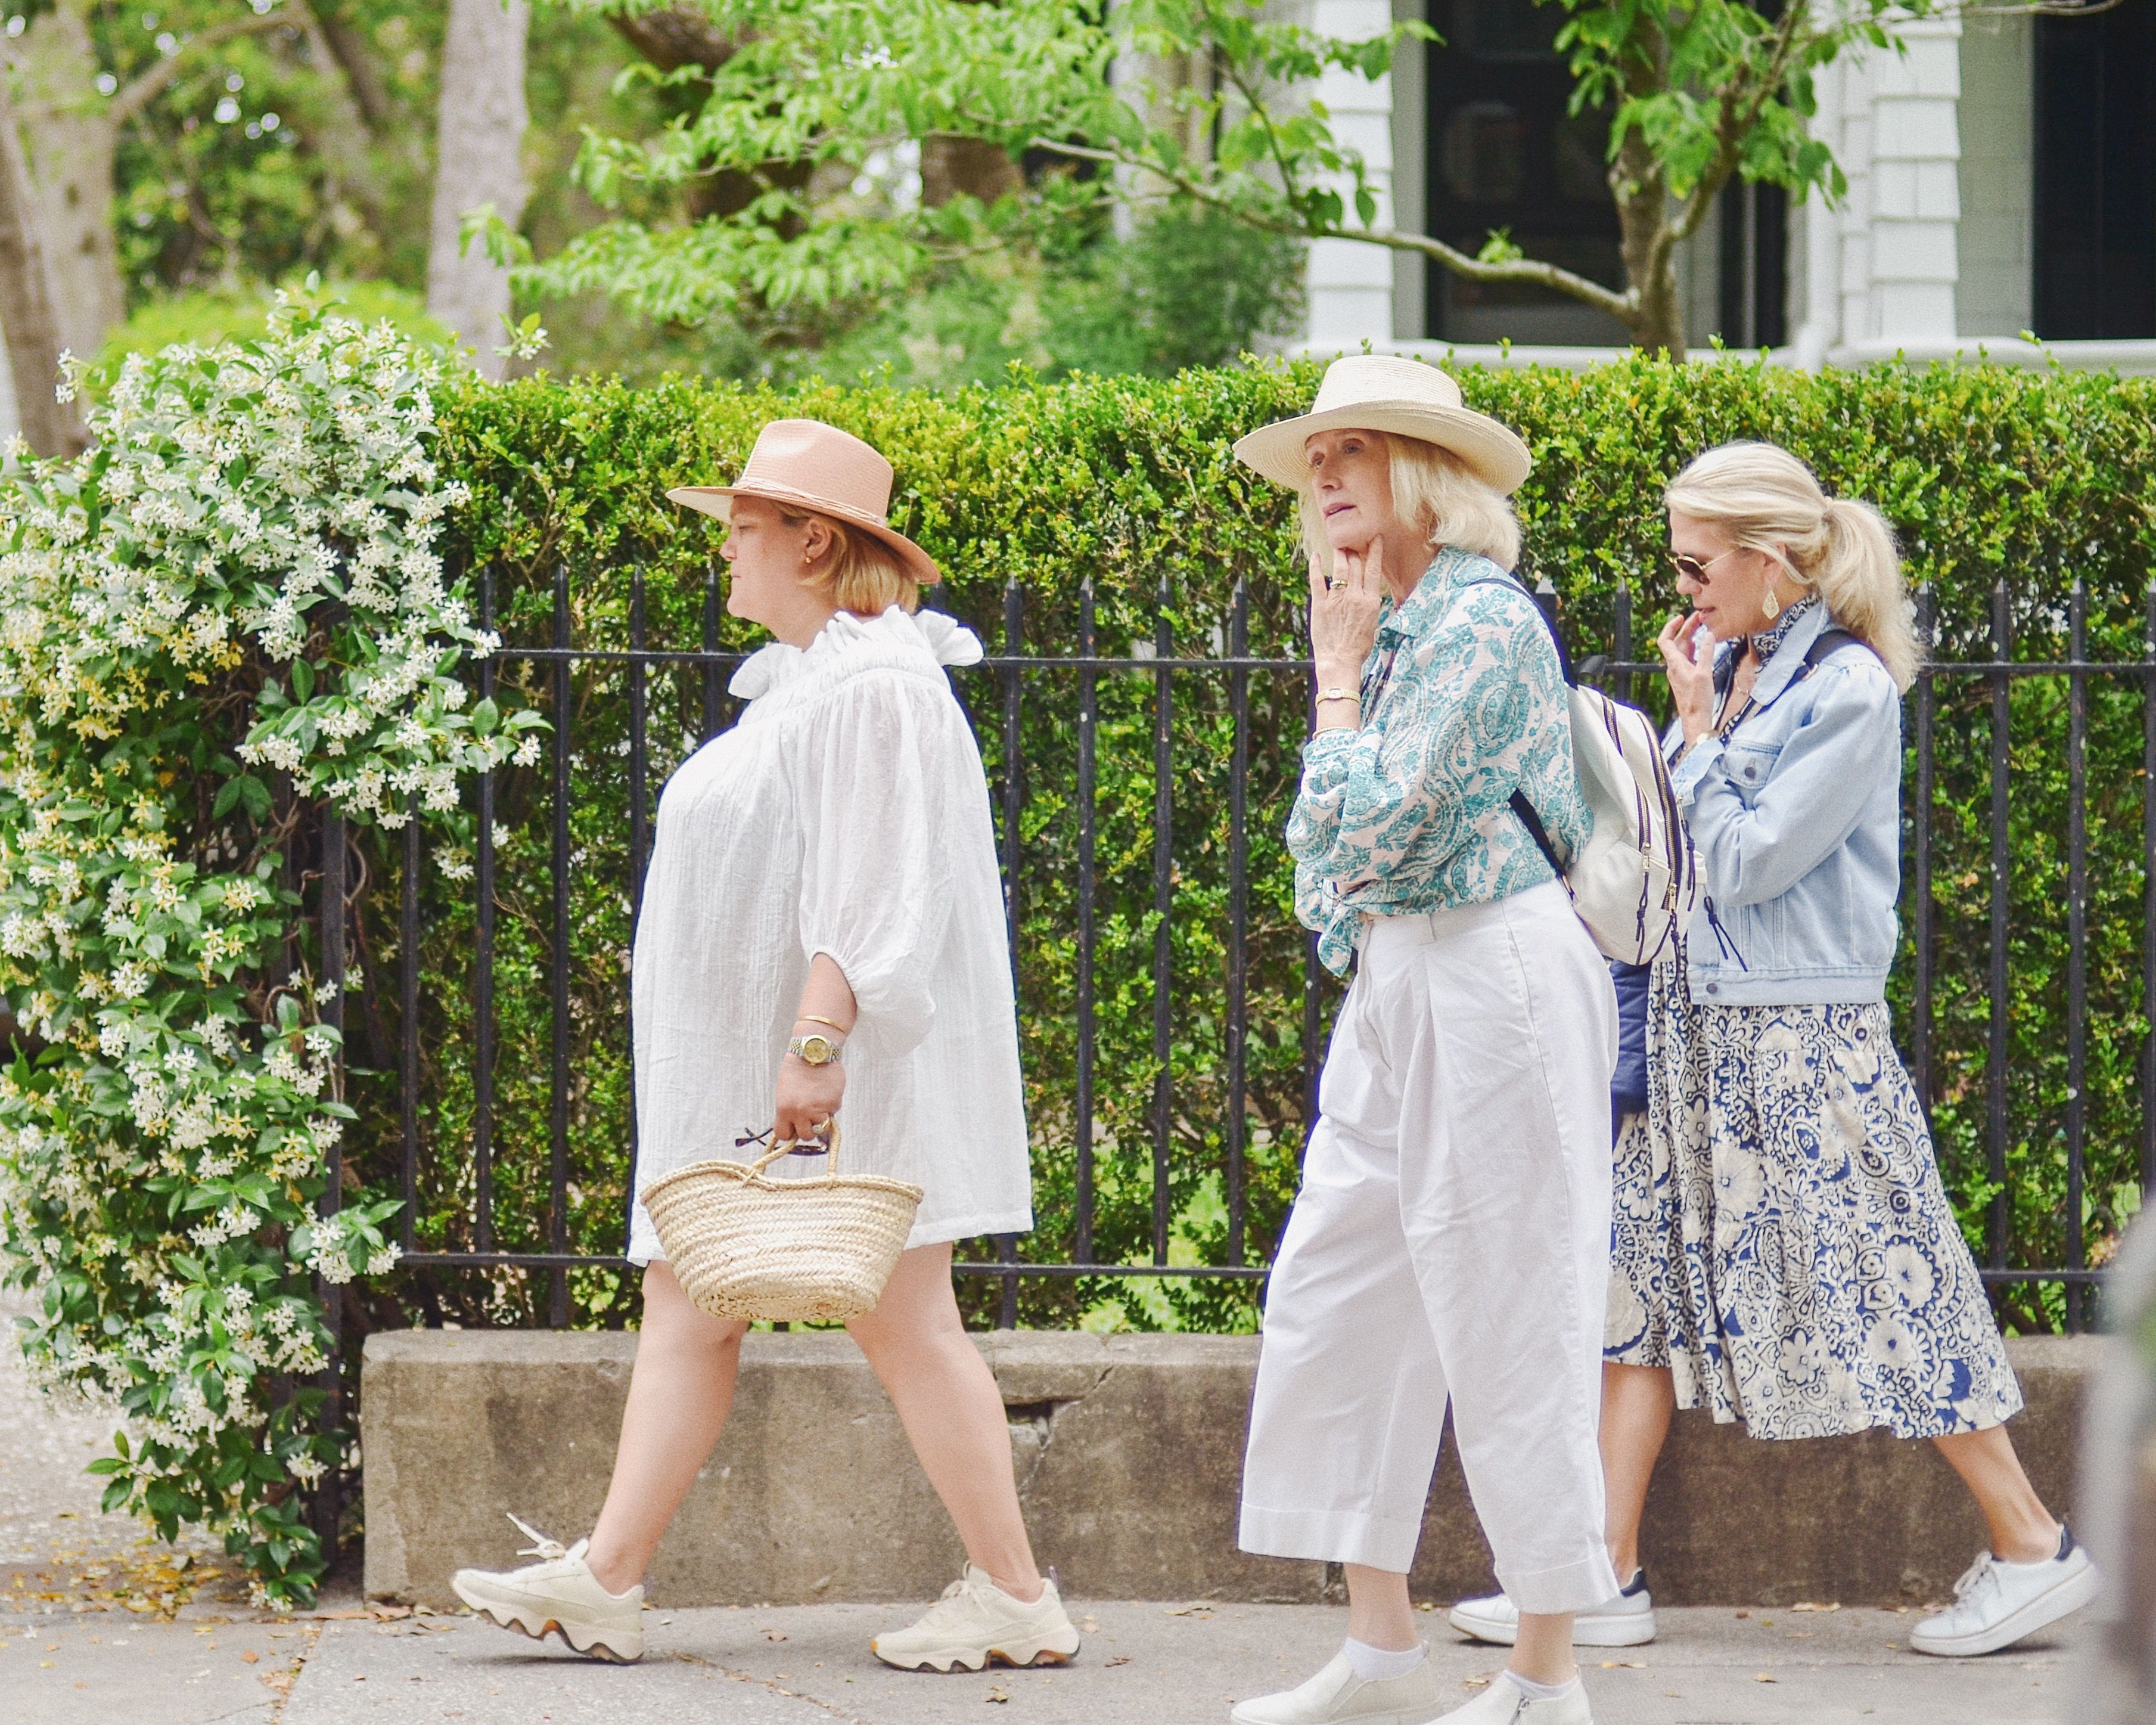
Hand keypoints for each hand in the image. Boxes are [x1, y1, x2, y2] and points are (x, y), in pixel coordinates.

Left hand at [774, 1052, 845, 1145]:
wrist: (813, 1052)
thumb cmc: (797, 1069)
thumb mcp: (785, 1093)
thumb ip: (790, 1112)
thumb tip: (796, 1126)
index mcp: (784, 1109)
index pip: (783, 1134)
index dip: (790, 1132)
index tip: (794, 1129)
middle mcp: (800, 1112)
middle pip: (806, 1136)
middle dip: (809, 1128)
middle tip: (811, 1117)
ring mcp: (818, 1109)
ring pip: (822, 1129)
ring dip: (822, 1120)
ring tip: (820, 1105)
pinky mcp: (833, 1104)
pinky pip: (833, 1113)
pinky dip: (831, 1107)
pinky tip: (827, 1093)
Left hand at [1307, 540, 1384, 710]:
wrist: (1340, 661)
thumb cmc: (1358, 646)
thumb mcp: (1372, 622)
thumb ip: (1369, 603)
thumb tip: (1366, 589)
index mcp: (1371, 601)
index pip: (1373, 569)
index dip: (1374, 550)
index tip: (1374, 537)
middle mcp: (1355, 596)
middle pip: (1355, 565)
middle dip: (1354, 551)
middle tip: (1351, 541)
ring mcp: (1336, 599)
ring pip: (1339, 569)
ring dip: (1339, 554)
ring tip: (1338, 544)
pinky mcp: (1320, 605)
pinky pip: (1317, 580)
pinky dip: (1315, 566)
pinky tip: (1315, 556)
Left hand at [1657, 611, 1717, 744]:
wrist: (1695, 718)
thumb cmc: (1698, 699)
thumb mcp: (1704, 673)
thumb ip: (1706, 653)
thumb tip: (1709, 634)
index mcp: (1675, 663)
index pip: (1666, 640)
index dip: (1671, 626)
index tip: (1682, 617)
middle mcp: (1674, 666)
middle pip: (1676, 642)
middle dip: (1686, 628)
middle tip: (1699, 617)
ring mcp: (1679, 672)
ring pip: (1682, 650)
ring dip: (1690, 637)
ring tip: (1701, 626)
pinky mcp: (1685, 677)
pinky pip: (1687, 658)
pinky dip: (1692, 648)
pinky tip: (1699, 645)